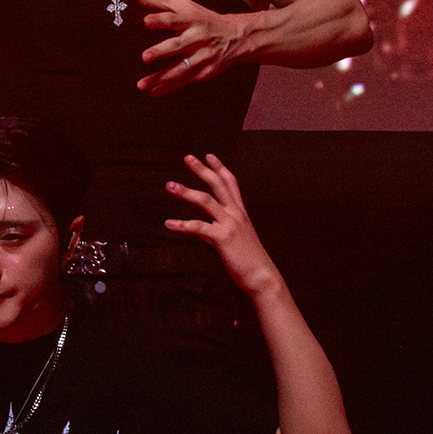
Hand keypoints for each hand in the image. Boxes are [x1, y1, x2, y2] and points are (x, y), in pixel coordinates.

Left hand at [134, 0, 242, 95]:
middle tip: (145, 57)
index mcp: (190, 20)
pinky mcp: (203, 72)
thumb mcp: (184, 7)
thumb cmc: (203, 19)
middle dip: (161, 51)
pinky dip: (168, 88)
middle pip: (177, 45)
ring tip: (141, 84)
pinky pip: (183, 81)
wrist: (236, 37)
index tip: (146, 21)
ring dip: (161, 77)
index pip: (174, 19)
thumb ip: (159, 2)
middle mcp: (196, 38)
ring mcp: (201, 57)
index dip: (160, 19)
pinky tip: (152, 92)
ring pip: (179, 69)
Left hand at [164, 154, 281, 296]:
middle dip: (202, 170)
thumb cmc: (251, 261)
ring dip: (186, 192)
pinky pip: (198, 227)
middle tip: (187, 157)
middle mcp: (236, 215)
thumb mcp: (239, 239)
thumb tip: (205, 228)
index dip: (220, 168)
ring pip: (205, 201)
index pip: (231, 184)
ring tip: (170, 185)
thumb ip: (222, 229)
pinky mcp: (223, 238)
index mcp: (240, 213)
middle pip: (217, 185)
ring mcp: (230, 225)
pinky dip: (181, 225)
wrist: (263, 277)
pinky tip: (168, 224)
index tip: (209, 155)